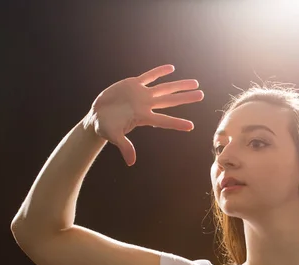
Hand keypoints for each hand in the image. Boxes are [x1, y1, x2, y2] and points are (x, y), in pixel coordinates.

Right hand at [85, 64, 203, 165]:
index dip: (176, 123)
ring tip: (195, 83)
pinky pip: (149, 76)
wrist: (97, 116)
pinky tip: (171, 68)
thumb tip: (131, 162)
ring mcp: (141, 94)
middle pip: (170, 101)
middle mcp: (146, 105)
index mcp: (143, 118)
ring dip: (179, 85)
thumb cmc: (105, 128)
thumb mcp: (113, 136)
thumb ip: (124, 147)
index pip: (163, 121)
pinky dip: (159, 72)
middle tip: (201, 95)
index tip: (191, 126)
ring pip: (164, 88)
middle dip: (185, 98)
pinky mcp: (133, 84)